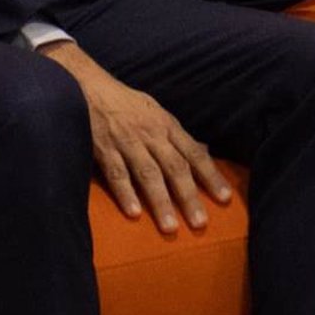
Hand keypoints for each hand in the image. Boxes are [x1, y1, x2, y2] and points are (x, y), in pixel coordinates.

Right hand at [38, 40, 231, 234]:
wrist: (90, 87)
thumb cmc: (127, 104)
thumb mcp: (157, 113)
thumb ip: (177, 136)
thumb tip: (204, 152)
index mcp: (168, 126)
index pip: (194, 153)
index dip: (211, 176)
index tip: (225, 198)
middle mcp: (152, 135)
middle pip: (175, 168)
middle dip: (189, 196)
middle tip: (200, 223)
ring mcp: (128, 142)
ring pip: (148, 174)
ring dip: (161, 201)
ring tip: (171, 227)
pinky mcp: (104, 149)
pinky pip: (117, 173)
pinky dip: (126, 193)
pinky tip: (134, 212)